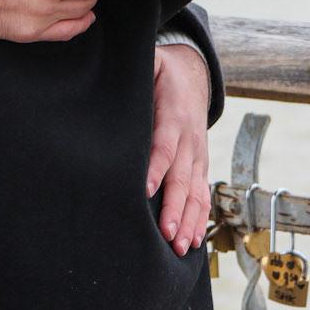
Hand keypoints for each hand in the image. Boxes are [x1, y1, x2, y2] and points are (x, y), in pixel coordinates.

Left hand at [147, 43, 211, 252]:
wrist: (194, 74)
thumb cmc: (162, 72)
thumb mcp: (150, 63)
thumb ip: (136, 73)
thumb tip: (106, 81)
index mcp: (174, 114)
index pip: (164, 144)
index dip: (156, 167)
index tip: (145, 190)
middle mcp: (189, 138)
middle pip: (182, 177)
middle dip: (175, 207)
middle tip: (167, 234)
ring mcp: (198, 154)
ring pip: (196, 191)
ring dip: (190, 220)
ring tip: (180, 246)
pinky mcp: (201, 164)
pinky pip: (204, 193)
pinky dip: (201, 218)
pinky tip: (194, 241)